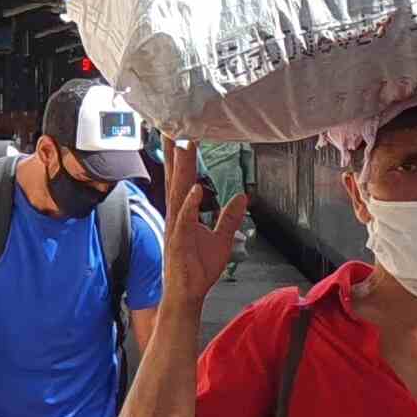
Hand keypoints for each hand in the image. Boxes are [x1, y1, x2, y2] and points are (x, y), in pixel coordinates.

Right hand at [161, 140, 247, 307]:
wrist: (188, 294)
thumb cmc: (198, 268)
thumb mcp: (221, 239)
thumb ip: (229, 217)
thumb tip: (242, 197)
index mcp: (184, 211)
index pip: (183, 176)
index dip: (183, 154)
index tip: (183, 130)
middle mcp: (177, 214)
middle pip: (176, 176)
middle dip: (175, 150)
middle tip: (174, 122)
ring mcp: (176, 226)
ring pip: (179, 191)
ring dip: (181, 167)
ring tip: (184, 144)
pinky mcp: (179, 241)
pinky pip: (185, 219)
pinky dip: (190, 203)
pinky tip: (195, 189)